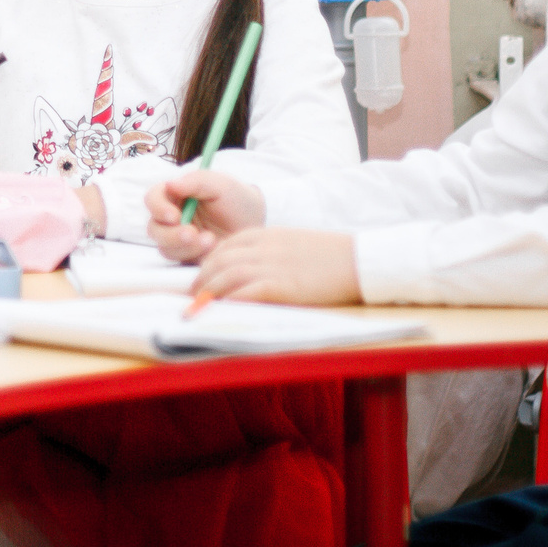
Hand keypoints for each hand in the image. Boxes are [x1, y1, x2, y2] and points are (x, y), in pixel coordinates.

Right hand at [146, 170, 264, 260]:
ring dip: (186, 246)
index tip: (174, 216)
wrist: (253, 223)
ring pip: (165, 247)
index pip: (153, 199)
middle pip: (154, 228)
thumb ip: (196, 181)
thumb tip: (170, 184)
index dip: (158, 208)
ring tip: (211, 240)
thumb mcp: (220, 184)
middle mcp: (171, 217)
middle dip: (171, 234)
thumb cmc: (236, 199)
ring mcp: (177, 238)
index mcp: (174, 194)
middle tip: (193, 234)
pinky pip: (180, 260)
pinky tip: (213, 248)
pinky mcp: (187, 255)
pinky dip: (194, 255)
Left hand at [192, 228, 360, 307]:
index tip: (201, 279)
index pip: (223, 248)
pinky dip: (228, 302)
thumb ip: (267, 252)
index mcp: (263, 235)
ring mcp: (270, 266)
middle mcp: (261, 248)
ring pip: (225, 277)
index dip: (207, 264)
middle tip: (192, 297)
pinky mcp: (280, 286)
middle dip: (201, 280)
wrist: (356, 260)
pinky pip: (245, 293)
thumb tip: (246, 272)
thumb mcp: (290, 244)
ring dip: (207, 293)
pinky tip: (219, 311)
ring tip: (197, 307)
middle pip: (217, 262)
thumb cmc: (327, 256)